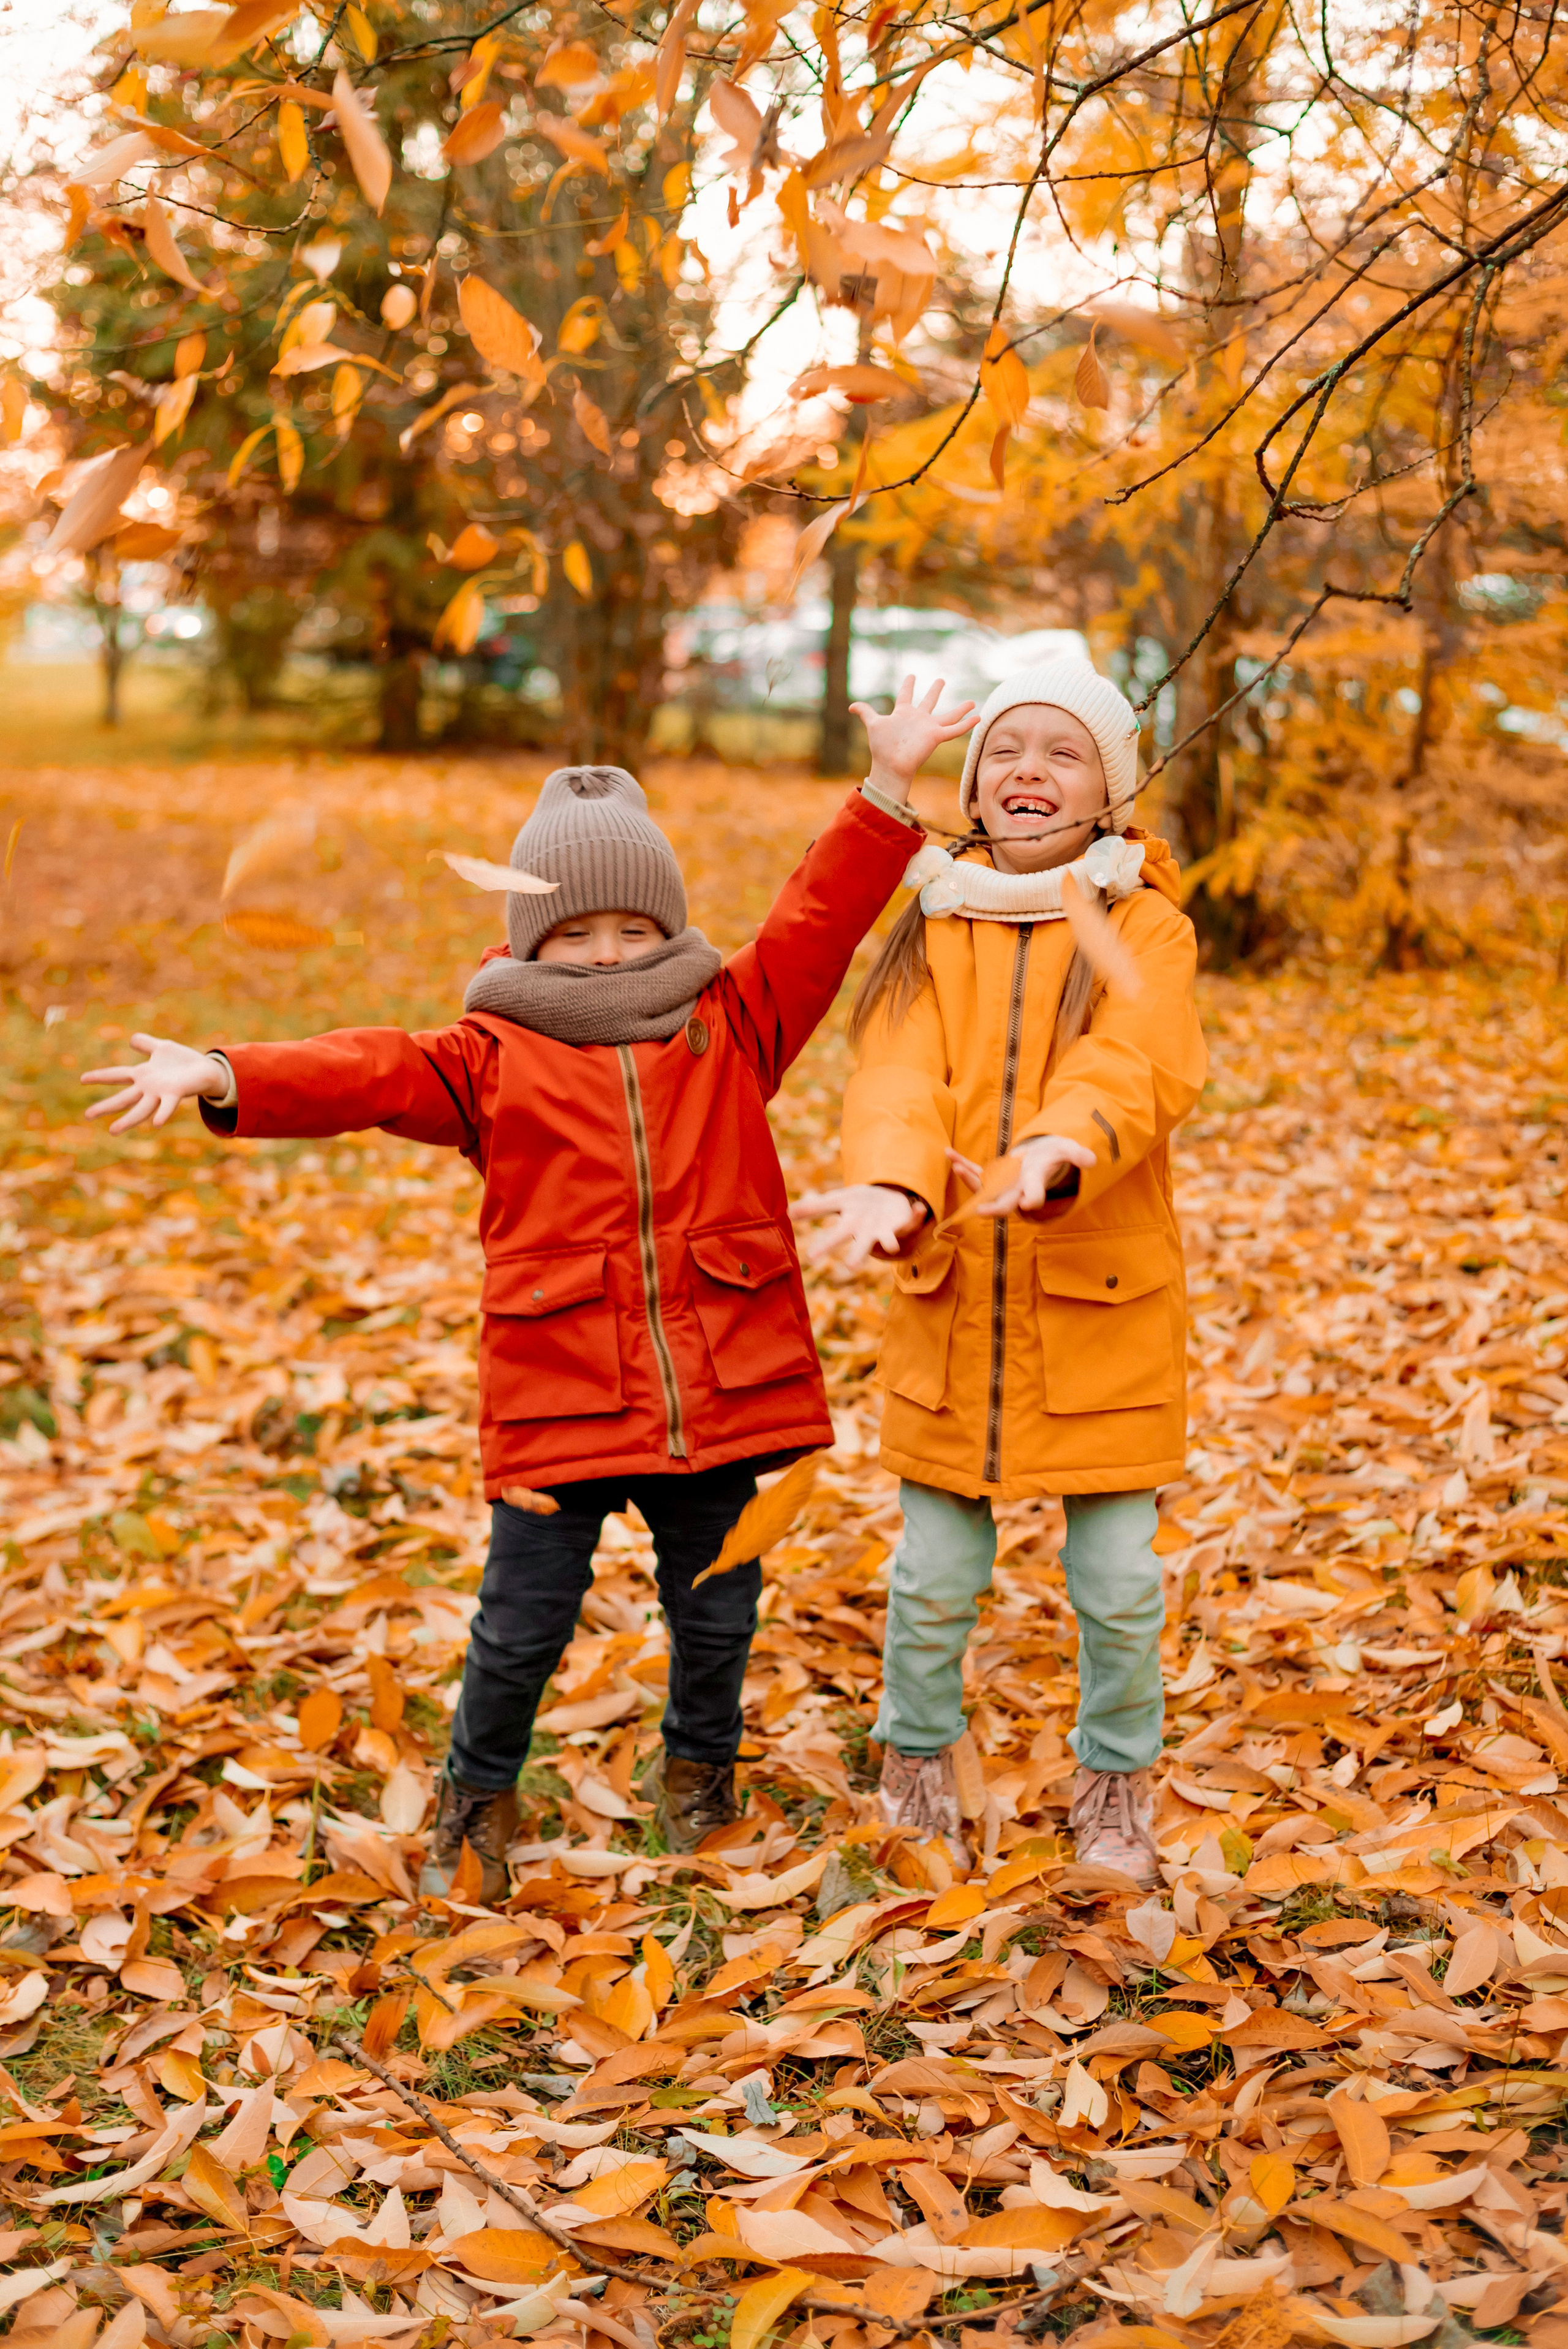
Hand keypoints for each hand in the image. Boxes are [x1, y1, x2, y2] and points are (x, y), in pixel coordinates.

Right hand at [82, 1033, 228, 1133]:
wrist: (208, 1070)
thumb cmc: (184, 1061)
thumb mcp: (162, 1048)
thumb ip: (146, 1044)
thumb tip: (131, 1039)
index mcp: (143, 1075)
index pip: (117, 1075)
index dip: (100, 1076)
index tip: (81, 1079)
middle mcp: (149, 1087)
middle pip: (123, 1098)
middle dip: (105, 1106)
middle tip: (87, 1116)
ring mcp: (161, 1093)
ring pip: (141, 1109)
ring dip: (127, 1120)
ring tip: (112, 1131)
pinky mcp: (175, 1094)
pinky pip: (168, 1106)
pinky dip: (162, 1115)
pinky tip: (156, 1124)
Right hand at [790, 1184, 928, 1268]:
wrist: (887, 1203)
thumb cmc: (857, 1205)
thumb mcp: (836, 1201)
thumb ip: (814, 1207)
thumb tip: (787, 1211)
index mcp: (850, 1227)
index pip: (834, 1236)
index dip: (823, 1246)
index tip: (810, 1258)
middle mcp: (868, 1234)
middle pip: (861, 1246)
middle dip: (856, 1255)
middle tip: (850, 1267)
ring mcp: (888, 1230)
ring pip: (889, 1240)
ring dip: (890, 1241)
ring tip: (892, 1245)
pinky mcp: (906, 1223)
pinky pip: (913, 1218)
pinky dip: (917, 1213)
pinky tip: (919, 1207)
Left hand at [853, 674, 976, 800]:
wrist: (891, 764)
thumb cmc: (881, 746)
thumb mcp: (873, 724)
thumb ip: (865, 712)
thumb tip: (851, 705)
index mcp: (903, 714)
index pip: (906, 695)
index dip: (909, 685)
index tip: (912, 676)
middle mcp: (918, 719)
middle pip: (929, 701)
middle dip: (935, 691)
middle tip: (941, 680)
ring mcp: (928, 727)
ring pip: (948, 716)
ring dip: (960, 710)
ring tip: (972, 702)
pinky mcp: (936, 736)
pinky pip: (954, 729)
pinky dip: (966, 724)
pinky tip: (978, 718)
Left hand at [948, 1135, 1094, 1216]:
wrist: (1038, 1158)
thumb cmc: (1054, 1155)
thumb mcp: (1067, 1151)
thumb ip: (1078, 1155)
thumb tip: (1092, 1160)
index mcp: (1034, 1187)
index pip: (1034, 1197)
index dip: (1033, 1199)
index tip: (1029, 1202)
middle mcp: (1015, 1191)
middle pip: (1004, 1204)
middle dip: (993, 1207)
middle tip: (981, 1211)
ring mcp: (1000, 1186)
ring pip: (983, 1188)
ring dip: (969, 1180)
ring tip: (958, 1168)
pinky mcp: (989, 1176)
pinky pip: (972, 1171)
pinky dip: (961, 1163)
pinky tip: (949, 1152)